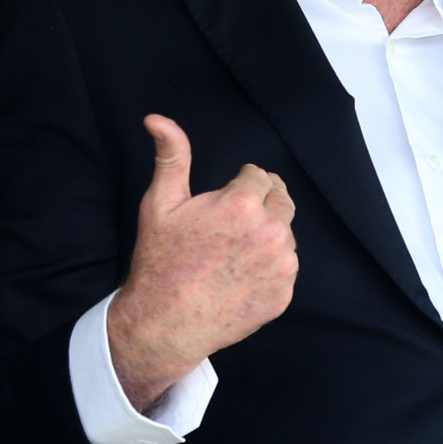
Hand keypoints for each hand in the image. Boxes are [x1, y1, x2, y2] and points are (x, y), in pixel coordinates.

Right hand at [108, 115, 296, 411]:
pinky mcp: (285, 294)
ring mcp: (282, 266)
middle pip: (281, 199)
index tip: (222, 201)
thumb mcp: (160, 204)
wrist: (164, 325)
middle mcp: (271, 232)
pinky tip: (241, 273)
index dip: (239, 183)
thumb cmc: (161, 261)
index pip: (259, 176)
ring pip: (285, 233)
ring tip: (233, 250)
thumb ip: (171, 157)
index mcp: (243, 204)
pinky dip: (270, 265)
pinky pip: (285, 266)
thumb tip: (157, 119)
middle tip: (233, 220)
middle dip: (261, 202)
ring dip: (267, 233)